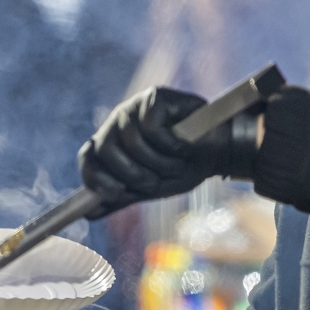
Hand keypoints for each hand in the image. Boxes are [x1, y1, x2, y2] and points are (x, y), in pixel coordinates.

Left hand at [78, 87, 257, 217]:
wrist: (222, 152)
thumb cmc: (186, 168)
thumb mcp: (152, 187)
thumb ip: (121, 196)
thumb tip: (88, 212)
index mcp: (113, 142)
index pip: (87, 155)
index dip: (95, 176)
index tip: (114, 192)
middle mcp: (119, 122)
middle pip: (106, 149)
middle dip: (134, 175)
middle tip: (157, 182)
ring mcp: (135, 107)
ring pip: (132, 141)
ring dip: (158, 163)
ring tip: (177, 164)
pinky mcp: (154, 96)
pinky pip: (152, 128)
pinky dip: (171, 145)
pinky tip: (185, 145)